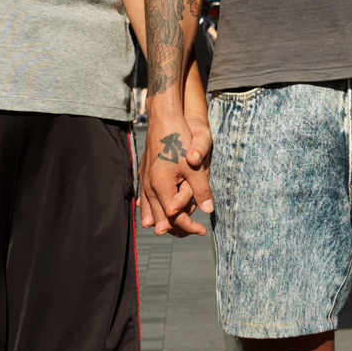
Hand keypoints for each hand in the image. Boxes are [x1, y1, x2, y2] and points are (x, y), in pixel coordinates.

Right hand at [139, 106, 214, 235]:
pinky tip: (151, 213)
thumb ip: (201, 189)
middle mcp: (149, 186)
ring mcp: (144, 180)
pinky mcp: (143, 173)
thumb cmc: (179, 140)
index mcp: (161, 186)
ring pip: (149, 210)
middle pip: (160, 218)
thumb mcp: (194, 166)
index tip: (203, 231)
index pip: (174, 217)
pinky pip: (144, 198)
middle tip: (193, 231)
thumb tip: (208, 210)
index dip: (190, 227)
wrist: (163, 119)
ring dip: (161, 220)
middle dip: (176, 228)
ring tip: (173, 229)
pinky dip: (150, 208)